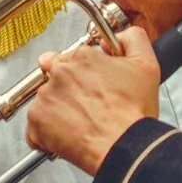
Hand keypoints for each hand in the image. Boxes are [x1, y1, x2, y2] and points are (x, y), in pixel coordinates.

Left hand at [23, 33, 163, 174]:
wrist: (123, 146)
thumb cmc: (133, 113)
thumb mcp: (146, 65)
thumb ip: (133, 39)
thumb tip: (120, 36)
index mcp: (81, 57)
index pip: (73, 57)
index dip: (84, 73)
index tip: (92, 85)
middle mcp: (58, 73)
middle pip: (56, 77)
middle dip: (69, 90)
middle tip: (88, 106)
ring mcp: (44, 97)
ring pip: (46, 102)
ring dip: (58, 112)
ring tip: (82, 123)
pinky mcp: (36, 122)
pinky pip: (35, 128)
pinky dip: (47, 135)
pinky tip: (68, 136)